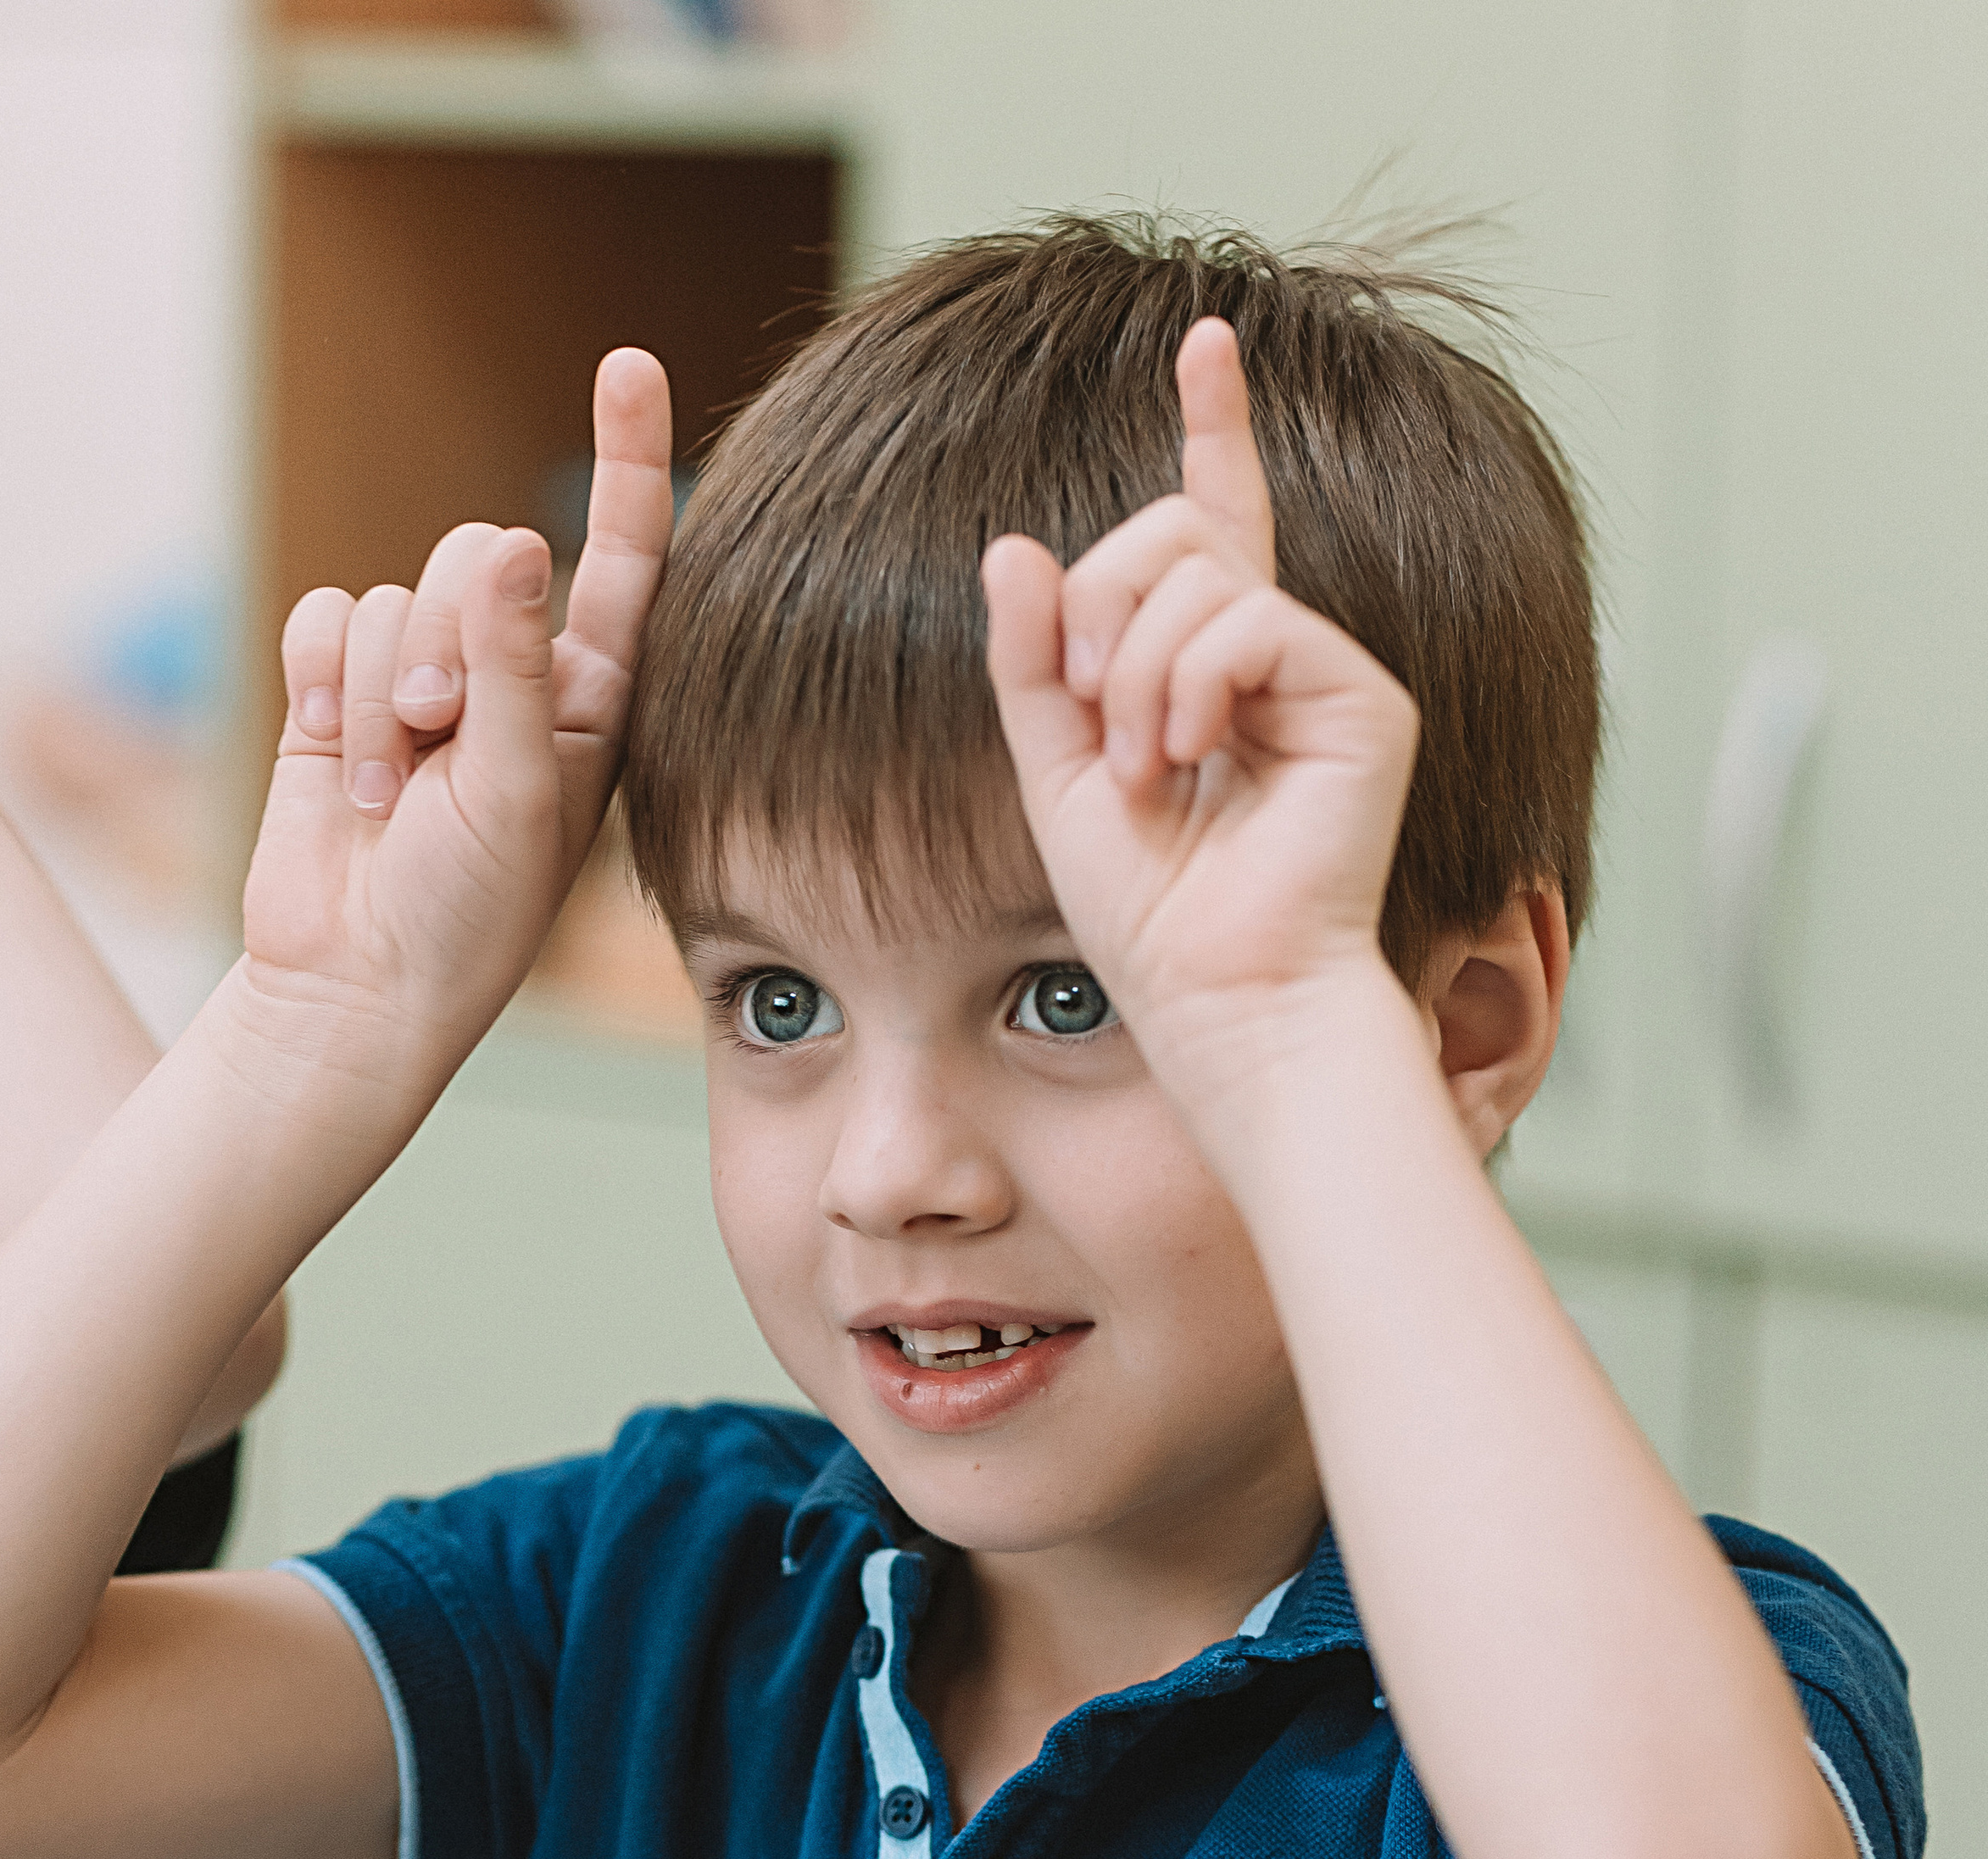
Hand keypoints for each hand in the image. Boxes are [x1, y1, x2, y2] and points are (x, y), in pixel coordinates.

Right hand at [239, 347, 673, 1104]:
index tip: (629, 362)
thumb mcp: (514, 794)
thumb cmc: (467, 916)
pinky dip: (320, 682)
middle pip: (472, 558)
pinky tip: (331, 757)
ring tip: (388, 791)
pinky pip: (322, 617)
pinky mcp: (338, 691)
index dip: (625, 462)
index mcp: (589, 701)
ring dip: (378, 693)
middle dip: (441, 640)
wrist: (355, 984)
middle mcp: (510, 675)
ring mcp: (420, 679)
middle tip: (435, 738)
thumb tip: (510, 544)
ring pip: (390, 594)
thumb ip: (512, 667)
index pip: (623, 559)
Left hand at [981, 319, 1418, 1099]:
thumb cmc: (1150, 920)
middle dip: (1099, 615)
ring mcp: (1326, 673)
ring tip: (1151, 770)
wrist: (1221, 1002)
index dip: (1213, 426)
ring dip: (1136, 673)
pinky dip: (1193, 685)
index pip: (1211, 521)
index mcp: (1210, 669)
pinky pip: (1251, 620)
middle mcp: (1277, 657)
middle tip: (1099, 726)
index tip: (1208, 337)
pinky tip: (1193, 757)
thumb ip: (1032, 665)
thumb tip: (1013, 545)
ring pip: (1198, 574)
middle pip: (1170, 533)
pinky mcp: (1364, 699)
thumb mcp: (1055, 776)